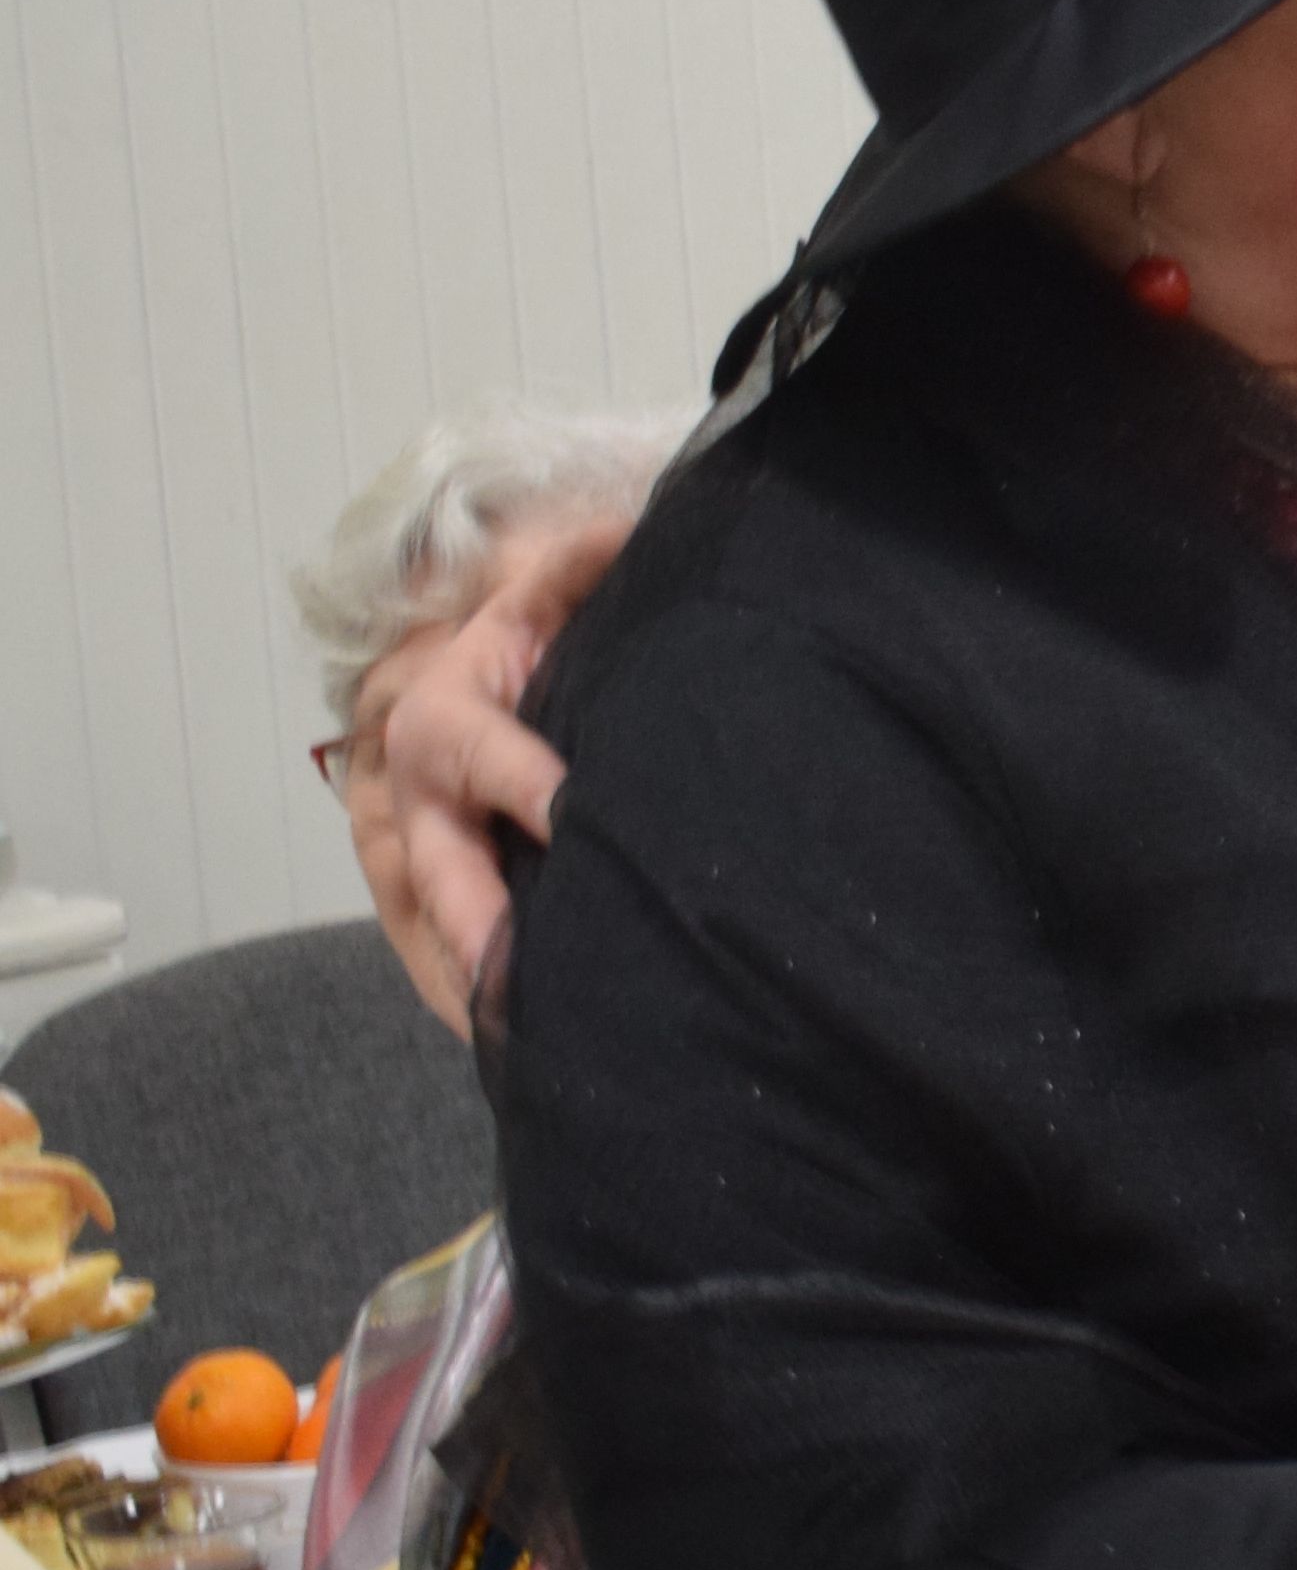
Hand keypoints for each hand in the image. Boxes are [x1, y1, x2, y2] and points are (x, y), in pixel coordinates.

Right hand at [367, 517, 622, 1022]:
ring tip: (517, 1035)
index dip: (525, 783)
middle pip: (435, 862)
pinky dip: (458, 992)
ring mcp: (399, 842)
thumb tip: (625, 528)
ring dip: (466, 977)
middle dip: (475, 922)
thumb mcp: (539, 582)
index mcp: (443, 709)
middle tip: (516, 976)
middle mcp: (407, 783)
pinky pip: (425, 948)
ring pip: (422, 920)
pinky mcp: (407, 884)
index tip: (571, 817)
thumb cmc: (515, 626)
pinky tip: (505, 1042)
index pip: (478, 749)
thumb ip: (574, 561)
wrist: (441, 650)